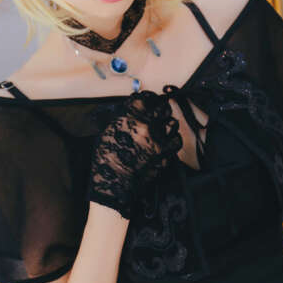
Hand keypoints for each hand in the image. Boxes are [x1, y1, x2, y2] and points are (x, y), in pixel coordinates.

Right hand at [87, 89, 182, 218]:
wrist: (113, 184)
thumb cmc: (106, 159)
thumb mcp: (107, 132)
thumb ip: (122, 118)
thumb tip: (131, 110)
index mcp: (129, 116)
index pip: (146, 98)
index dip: (149, 99)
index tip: (150, 101)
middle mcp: (145, 124)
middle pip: (162, 107)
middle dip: (161, 110)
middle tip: (158, 114)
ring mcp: (157, 138)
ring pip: (172, 123)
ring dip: (168, 124)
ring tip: (163, 128)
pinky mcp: (165, 153)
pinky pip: (176, 140)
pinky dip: (173, 139)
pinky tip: (167, 142)